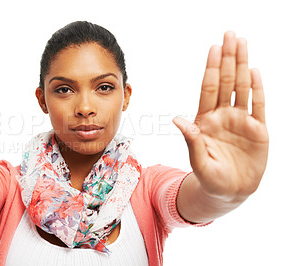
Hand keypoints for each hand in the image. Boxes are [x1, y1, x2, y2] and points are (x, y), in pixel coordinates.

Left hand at [173, 32, 268, 199]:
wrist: (230, 191)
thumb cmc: (210, 177)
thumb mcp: (199, 161)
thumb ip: (191, 140)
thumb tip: (177, 119)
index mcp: (206, 121)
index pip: (209, 89)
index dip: (211, 69)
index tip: (214, 48)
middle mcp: (223, 116)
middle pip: (226, 82)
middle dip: (228, 58)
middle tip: (230, 34)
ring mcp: (241, 121)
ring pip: (242, 88)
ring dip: (242, 66)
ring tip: (243, 43)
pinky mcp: (258, 130)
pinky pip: (259, 106)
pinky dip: (258, 89)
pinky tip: (255, 72)